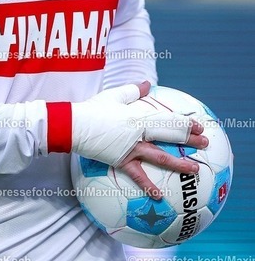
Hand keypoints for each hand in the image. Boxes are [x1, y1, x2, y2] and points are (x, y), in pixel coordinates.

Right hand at [71, 81, 207, 196]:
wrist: (74, 126)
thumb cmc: (93, 109)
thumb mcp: (114, 96)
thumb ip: (133, 91)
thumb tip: (147, 84)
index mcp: (138, 116)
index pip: (167, 119)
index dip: (184, 122)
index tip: (198, 125)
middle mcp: (139, 133)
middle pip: (169, 136)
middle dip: (189, 139)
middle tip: (205, 143)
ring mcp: (131, 149)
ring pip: (160, 157)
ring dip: (179, 163)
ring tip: (194, 170)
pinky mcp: (121, 161)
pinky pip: (137, 175)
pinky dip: (149, 186)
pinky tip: (160, 196)